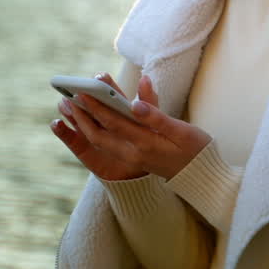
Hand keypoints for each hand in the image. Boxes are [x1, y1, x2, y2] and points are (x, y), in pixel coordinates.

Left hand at [50, 72, 211, 181]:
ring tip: (69, 107)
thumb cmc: (196, 149)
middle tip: (68, 98)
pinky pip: (106, 146)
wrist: (201, 177)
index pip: (115, 122)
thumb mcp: (182, 131)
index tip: (84, 91)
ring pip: (100, 142)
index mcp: (146, 144)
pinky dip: (92, 132)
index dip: (98, 106)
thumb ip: (157, 117)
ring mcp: (132, 159)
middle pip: (100, 134)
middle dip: (83, 116)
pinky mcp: (132, 159)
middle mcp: (134, 154)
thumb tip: (135, 104)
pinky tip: (84, 120)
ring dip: (83, 124)